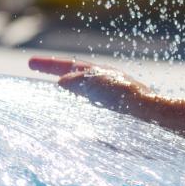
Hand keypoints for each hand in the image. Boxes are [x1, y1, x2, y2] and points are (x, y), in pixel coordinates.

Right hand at [30, 56, 153, 112]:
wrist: (154, 120)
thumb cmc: (127, 101)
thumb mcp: (98, 84)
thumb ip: (78, 81)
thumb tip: (62, 81)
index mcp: (102, 75)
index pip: (70, 67)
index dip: (49, 65)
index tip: (30, 63)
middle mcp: (106, 86)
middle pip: (75, 76)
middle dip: (55, 71)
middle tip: (33, 65)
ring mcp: (110, 103)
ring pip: (82, 94)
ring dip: (66, 91)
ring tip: (50, 93)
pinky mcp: (113, 120)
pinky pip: (89, 112)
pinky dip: (76, 111)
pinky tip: (69, 122)